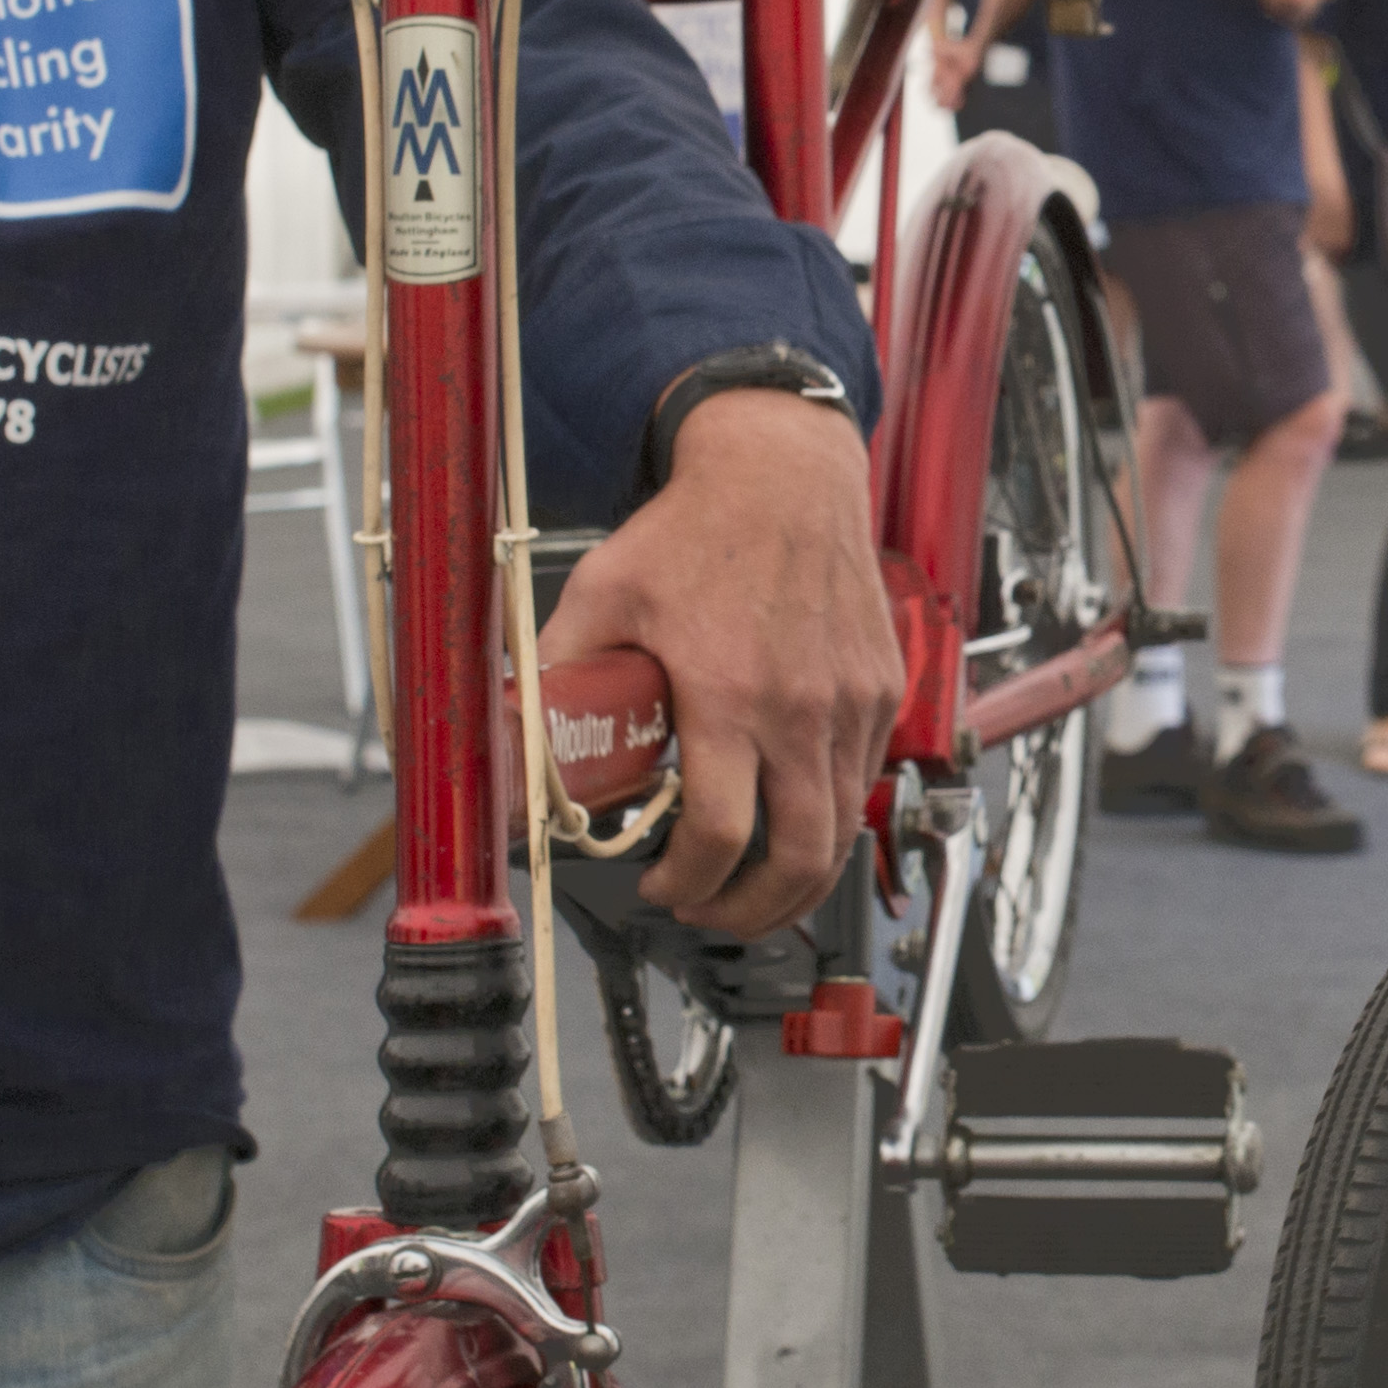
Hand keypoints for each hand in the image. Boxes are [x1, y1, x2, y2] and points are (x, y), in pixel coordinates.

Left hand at [540, 390, 896, 936]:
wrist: (782, 473)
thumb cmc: (696, 530)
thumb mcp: (601, 595)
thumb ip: (553, 673)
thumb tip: (507, 738)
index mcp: (730, 694)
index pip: (719, 836)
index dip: (687, 885)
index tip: (661, 888)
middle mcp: (803, 708)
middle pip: (801, 861)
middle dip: (752, 912)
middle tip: (713, 914)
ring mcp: (852, 704)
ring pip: (842, 833)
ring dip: (797, 879)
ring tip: (752, 886)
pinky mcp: (880, 693)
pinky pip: (862, 782)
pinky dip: (829, 818)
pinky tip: (787, 813)